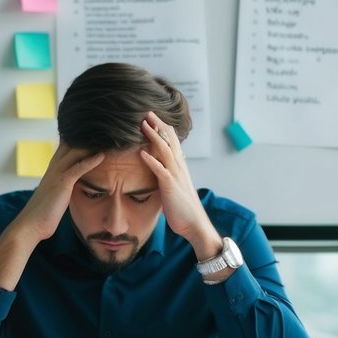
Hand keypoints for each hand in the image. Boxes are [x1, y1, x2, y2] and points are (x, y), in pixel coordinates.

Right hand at [11, 142, 104, 244]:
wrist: (31, 224)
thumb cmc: (43, 213)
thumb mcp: (55, 194)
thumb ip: (64, 186)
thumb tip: (73, 186)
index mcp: (53, 169)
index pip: (66, 146)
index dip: (78, 138)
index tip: (93, 133)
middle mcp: (54, 167)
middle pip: (71, 143)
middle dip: (86, 136)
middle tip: (103, 130)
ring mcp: (57, 173)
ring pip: (75, 152)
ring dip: (91, 145)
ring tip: (106, 137)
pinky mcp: (62, 183)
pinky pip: (78, 168)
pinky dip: (91, 161)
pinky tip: (102, 156)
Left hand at [138, 112, 221, 259]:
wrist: (195, 225)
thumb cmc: (183, 209)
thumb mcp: (175, 188)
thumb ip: (169, 177)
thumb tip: (161, 170)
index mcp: (179, 168)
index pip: (172, 143)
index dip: (164, 129)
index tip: (153, 118)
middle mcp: (179, 168)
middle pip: (170, 141)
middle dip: (159, 126)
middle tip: (148, 112)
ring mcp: (176, 176)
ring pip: (165, 151)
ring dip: (154, 137)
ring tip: (143, 125)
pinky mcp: (171, 187)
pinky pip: (161, 171)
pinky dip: (151, 161)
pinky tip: (142, 153)